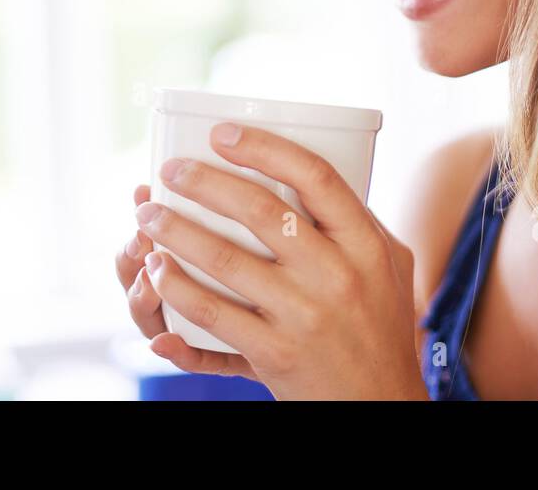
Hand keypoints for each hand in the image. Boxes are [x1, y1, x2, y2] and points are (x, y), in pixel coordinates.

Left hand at [127, 122, 427, 399]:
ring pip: (224, 259)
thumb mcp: (389, 265)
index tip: (222, 135)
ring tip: (148, 213)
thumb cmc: (381, 325)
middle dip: (203, 183)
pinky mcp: (273, 353)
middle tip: (171, 170)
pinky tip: (155, 269)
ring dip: (176, 231)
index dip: (264, 148)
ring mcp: (303, 315)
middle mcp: (335, 274)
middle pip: (259, 210)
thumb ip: (356, 221)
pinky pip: (211, 312)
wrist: (380, 403)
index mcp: (365, 243)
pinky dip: (175, 287)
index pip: (315, 176)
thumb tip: (306, 174)